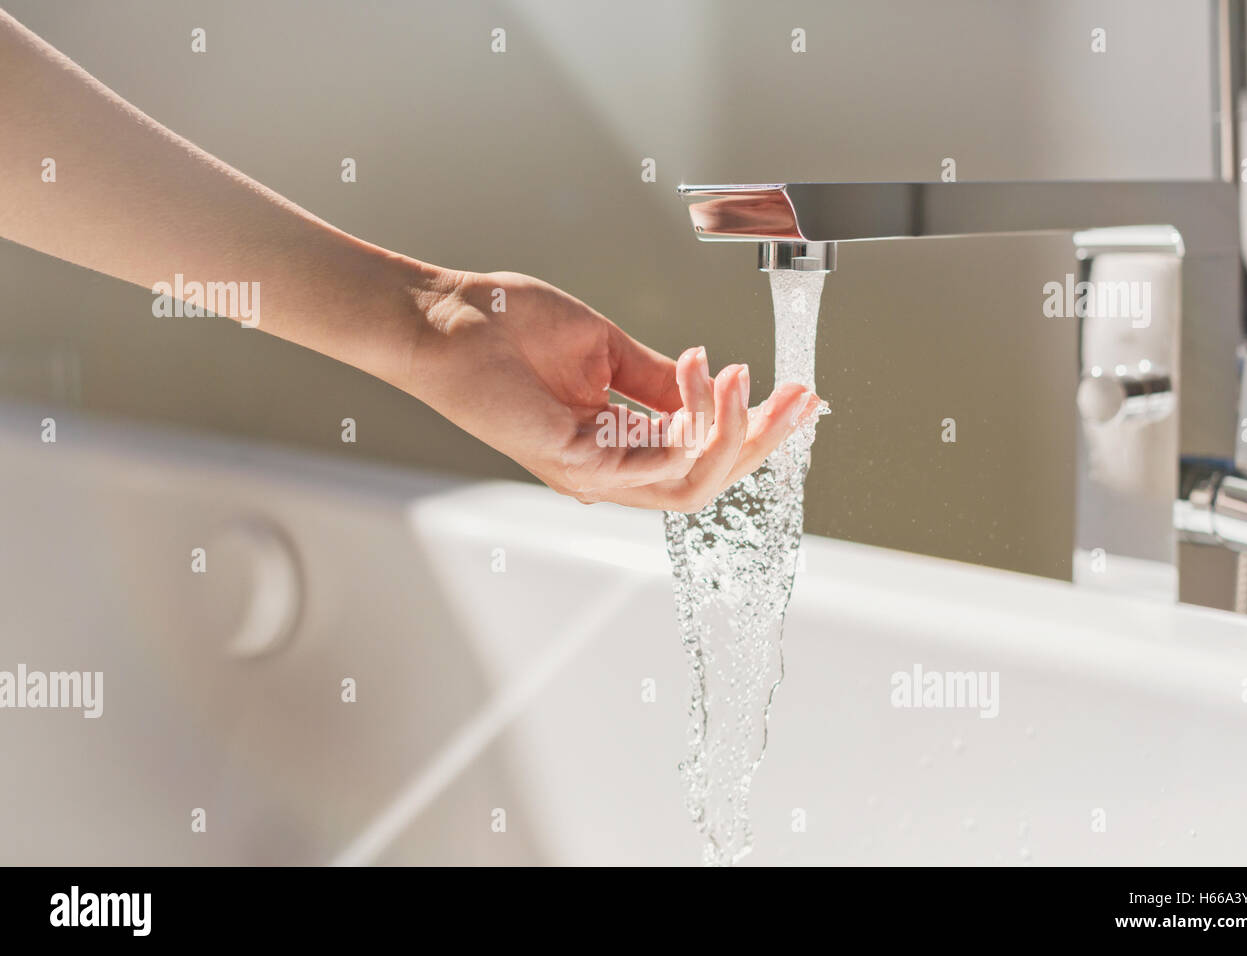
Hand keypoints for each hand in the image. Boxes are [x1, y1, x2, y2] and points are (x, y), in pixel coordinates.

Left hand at [406, 270, 820, 510]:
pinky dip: (693, 427)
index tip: (799, 396)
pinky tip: (707, 376)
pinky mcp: (573, 460)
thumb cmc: (508, 327)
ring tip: (744, 377)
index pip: (703, 456)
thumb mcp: (607, 351)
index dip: (757, 432)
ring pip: (691, 486)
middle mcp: (609, 468)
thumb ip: (661, 379)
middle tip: (799, 396)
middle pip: (710, 481)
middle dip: (763, 440)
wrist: (446, 318)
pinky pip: (655, 468)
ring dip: (732, 433)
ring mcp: (591, 471)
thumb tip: (715, 386)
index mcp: (617, 444)